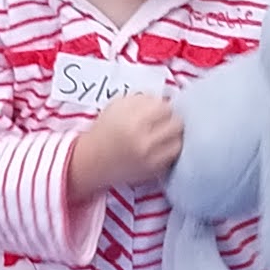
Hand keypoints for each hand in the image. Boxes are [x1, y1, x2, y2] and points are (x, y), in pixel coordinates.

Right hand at [69, 90, 184, 195]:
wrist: (92, 160)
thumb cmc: (104, 130)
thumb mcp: (117, 106)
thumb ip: (142, 99)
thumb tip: (164, 99)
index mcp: (133, 119)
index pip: (165, 107)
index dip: (163, 107)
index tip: (158, 110)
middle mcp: (143, 139)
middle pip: (176, 123)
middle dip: (171, 120)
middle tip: (164, 122)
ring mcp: (150, 157)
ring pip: (178, 141)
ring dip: (173, 136)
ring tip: (164, 135)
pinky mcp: (153, 171)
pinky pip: (173, 156)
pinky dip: (170, 150)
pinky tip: (161, 147)